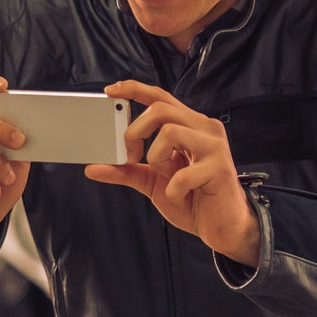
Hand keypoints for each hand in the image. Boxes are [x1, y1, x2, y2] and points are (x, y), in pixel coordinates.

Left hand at [84, 81, 259, 264]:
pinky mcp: (219, 168)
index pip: (161, 98)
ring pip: (170, 131)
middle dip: (135, 132)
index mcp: (189, 126)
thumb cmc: (192, 198)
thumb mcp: (152, 182)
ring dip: (157, 159)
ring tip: (167, 176)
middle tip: (133, 156)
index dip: (135, 90)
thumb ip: (127, 171)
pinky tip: (181, 195)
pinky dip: (173, 190)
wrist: (223, 226)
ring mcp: (214, 146)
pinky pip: (182, 173)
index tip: (111, 91)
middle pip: (160, 109)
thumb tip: (93, 167)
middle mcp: (204, 129)